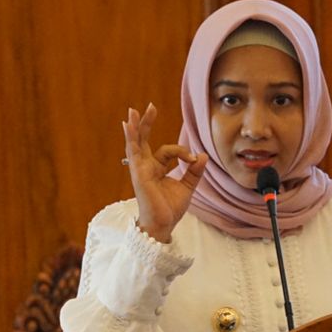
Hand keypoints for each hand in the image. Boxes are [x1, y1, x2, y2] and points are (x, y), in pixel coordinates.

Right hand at [123, 103, 206, 242]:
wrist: (163, 225)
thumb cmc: (170, 209)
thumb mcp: (187, 186)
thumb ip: (194, 171)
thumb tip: (204, 155)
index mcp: (156, 169)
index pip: (169, 151)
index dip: (183, 153)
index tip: (195, 160)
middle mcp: (146, 166)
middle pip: (145, 140)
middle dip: (147, 123)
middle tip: (151, 106)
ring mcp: (140, 169)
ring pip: (136, 143)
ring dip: (136, 127)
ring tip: (132, 111)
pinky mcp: (139, 173)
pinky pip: (134, 153)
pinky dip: (131, 138)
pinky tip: (128, 126)